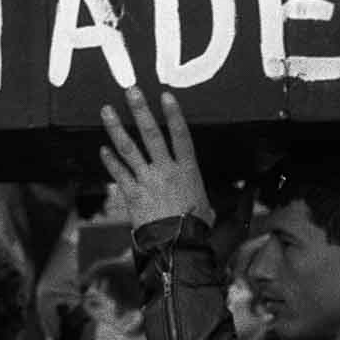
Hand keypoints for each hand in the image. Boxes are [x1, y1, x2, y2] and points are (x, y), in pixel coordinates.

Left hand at [97, 88, 241, 265]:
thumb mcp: (211, 208)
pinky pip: (118, 174)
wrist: (178, 248)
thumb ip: (216, 199)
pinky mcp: (133, 194)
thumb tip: (237, 199)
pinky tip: (102, 149)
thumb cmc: (197, 231)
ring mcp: (147, 181)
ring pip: (129, 149)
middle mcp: (166, 171)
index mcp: (188, 171)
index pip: (181, 136)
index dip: (174, 114)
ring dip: (116, 128)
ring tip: (106, 111)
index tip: (165, 95)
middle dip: (140, 111)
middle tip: (131, 91)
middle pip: (151, 135)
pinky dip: (110, 161)